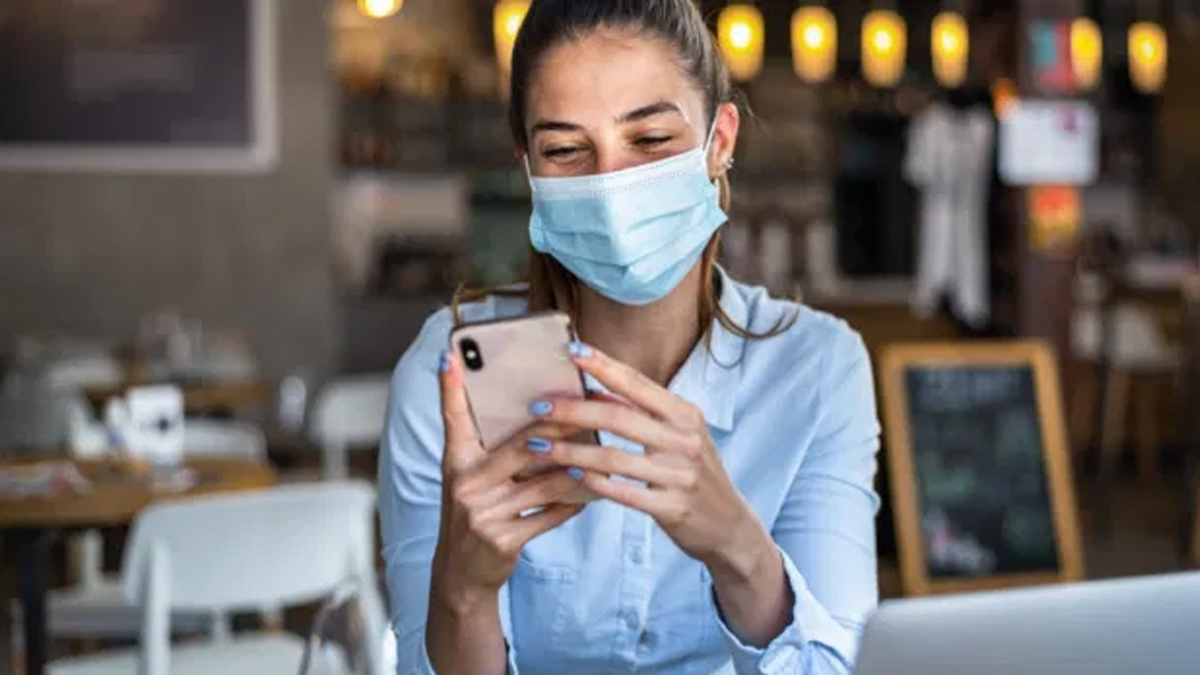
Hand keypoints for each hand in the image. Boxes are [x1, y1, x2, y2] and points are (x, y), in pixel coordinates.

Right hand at [430, 349, 584, 613]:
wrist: (462, 573)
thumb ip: (493, 448)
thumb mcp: (472, 477)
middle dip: (559, 427)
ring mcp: (483, 514)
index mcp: (455, 463)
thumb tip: (538, 411)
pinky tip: (590, 492)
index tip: (451, 354)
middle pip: (521, 446)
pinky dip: (573, 501)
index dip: (450, 386)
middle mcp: (465, 485)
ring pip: (544, 481)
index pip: (451, 417)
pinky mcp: (504, 540)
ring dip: (576, 466)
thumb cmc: (476, 511)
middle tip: (589, 407)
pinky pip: (551, 513)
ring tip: (602, 451)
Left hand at [530, 342, 769, 576]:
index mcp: (685, 415)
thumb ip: (643, 412)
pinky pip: (622, 492)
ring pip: (614, 457)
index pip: (638, 383)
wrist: (728, 526)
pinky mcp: (671, 507)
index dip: (603, 365)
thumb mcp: (679, 435)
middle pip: (619, 417)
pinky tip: (570, 474)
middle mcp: (684, 440)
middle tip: (537, 406)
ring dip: (571, 449)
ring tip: (539, 445)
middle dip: (573, 409)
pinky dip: (593, 481)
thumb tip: (596, 386)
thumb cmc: (694, 473)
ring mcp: (679, 475)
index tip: (571, 350)